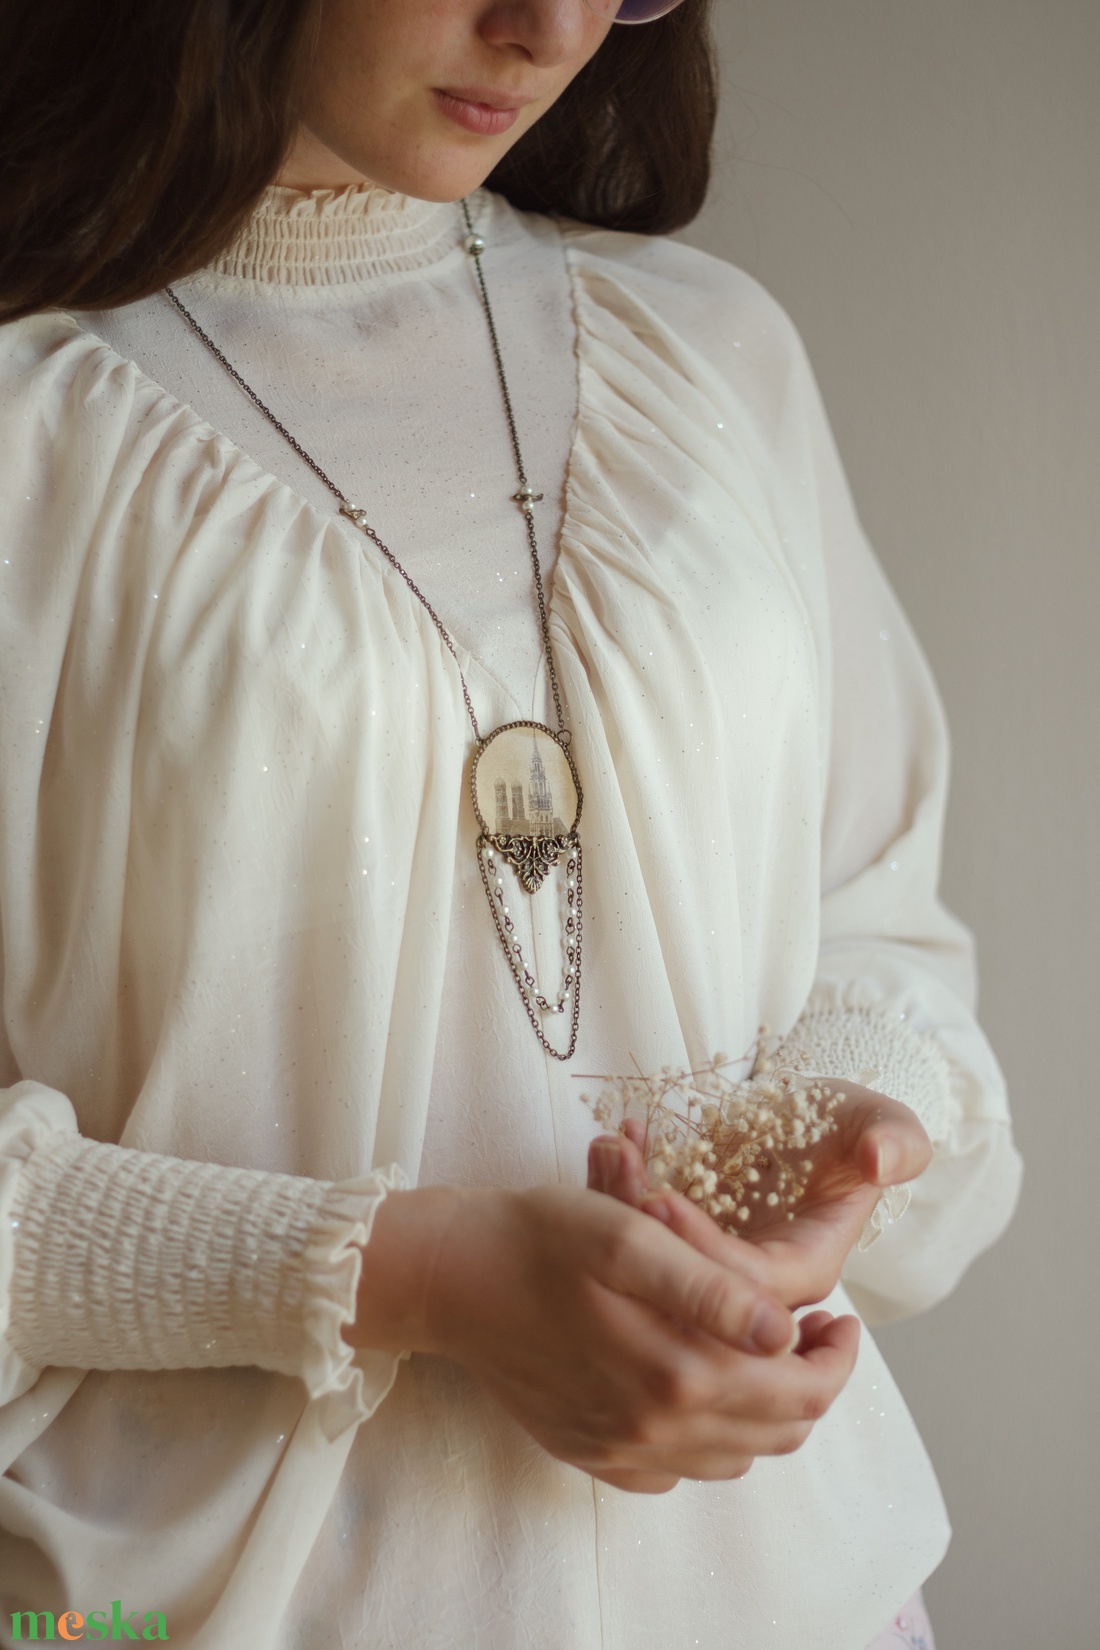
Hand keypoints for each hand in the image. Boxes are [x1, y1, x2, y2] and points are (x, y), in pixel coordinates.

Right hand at [345, 1181, 859, 1493]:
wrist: (448, 1278)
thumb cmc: (538, 1239)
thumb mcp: (628, 1236)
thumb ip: (713, 1289)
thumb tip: (785, 1331)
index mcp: (676, 1372)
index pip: (799, 1392)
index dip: (837, 1359)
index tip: (843, 1319)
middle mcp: (654, 1429)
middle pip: (776, 1432)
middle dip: (813, 1385)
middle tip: (817, 1332)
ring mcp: (621, 1449)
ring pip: (733, 1457)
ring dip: (768, 1411)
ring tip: (767, 1354)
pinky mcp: (592, 1452)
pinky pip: (676, 1471)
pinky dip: (710, 1438)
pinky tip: (700, 1389)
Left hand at [588, 1081, 931, 1308]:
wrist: (804, 1116)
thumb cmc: (845, 1123)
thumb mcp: (875, 1121)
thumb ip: (892, 1139)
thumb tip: (881, 1160)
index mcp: (805, 1270)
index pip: (749, 1287)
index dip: (703, 1251)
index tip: (662, 1200)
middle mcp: (753, 1282)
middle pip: (691, 1290)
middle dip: (646, 1235)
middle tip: (618, 1171)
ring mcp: (711, 1263)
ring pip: (657, 1268)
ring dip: (623, 1209)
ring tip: (610, 1148)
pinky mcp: (679, 1243)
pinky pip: (639, 1237)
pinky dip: (618, 1193)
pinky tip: (615, 1142)